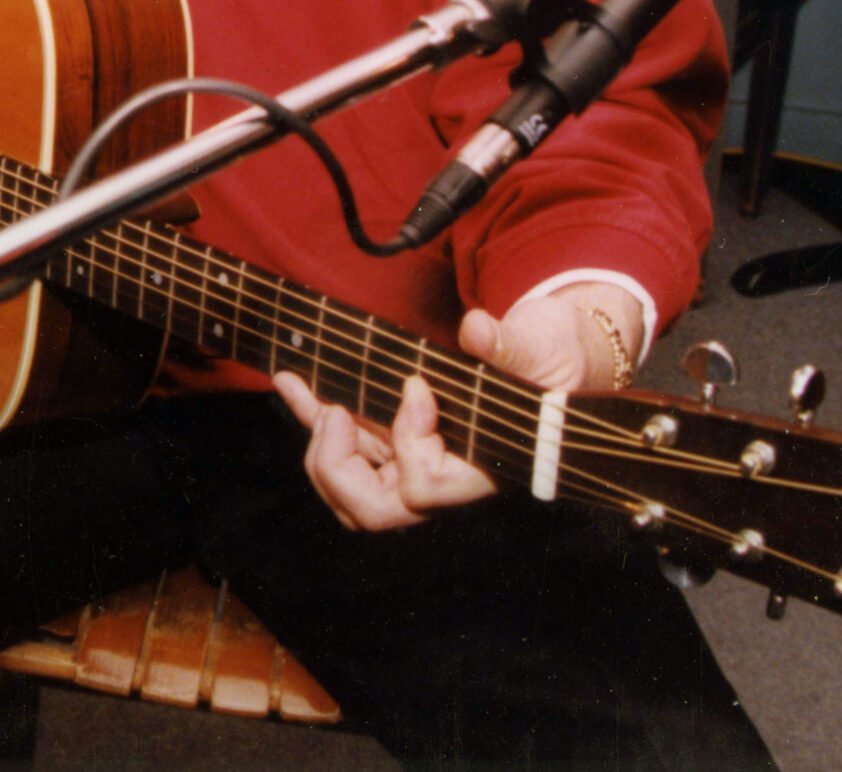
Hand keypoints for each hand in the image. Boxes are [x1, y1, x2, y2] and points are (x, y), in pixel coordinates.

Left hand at [273, 283, 642, 531]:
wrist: (548, 354)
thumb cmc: (552, 360)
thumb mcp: (539, 351)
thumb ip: (510, 347)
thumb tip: (479, 331)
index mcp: (479, 475)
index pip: (423, 490)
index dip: (408, 443)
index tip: (416, 386)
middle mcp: (439, 480)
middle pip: (370, 510)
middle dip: (338, 467)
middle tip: (337, 415)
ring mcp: (411, 460)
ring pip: (346, 478)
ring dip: (316, 433)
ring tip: (298, 384)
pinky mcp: (395, 437)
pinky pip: (344, 438)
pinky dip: (313, 410)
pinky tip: (290, 380)